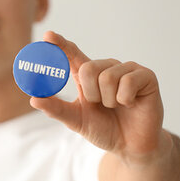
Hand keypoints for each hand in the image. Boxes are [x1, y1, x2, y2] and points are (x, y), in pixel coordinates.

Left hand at [30, 31, 168, 162]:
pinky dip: (124, 99)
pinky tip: (130, 104)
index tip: (48, 35)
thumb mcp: (75, 120)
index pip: (72, 54)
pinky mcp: (146, 76)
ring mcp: (127, 70)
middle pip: (88, 68)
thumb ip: (56, 109)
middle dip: (90, 93)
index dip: (60, 44)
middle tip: (100, 104)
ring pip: (107, 77)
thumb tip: (33, 99)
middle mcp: (106, 68)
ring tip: (116, 106)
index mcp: (87, 75)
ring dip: (108, 99)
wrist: (130, 145)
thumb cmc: (103, 129)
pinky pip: (127, 81)